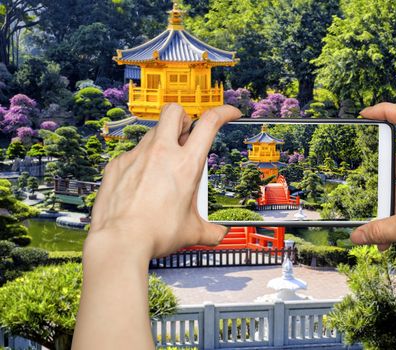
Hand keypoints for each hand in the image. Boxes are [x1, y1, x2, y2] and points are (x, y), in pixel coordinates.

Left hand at [87, 103, 241, 258]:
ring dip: (163, 141)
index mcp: (186, 165)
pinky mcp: (118, 165)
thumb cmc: (154, 234)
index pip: (209, 122)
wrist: (119, 241)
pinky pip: (133, 153)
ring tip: (164, 166)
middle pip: (175, 112)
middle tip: (187, 134)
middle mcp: (161, 153)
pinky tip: (142, 182)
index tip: (229, 113)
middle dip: (184, 117)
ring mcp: (137, 156)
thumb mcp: (192, 231)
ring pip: (153, 132)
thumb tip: (219, 233)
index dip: (223, 112)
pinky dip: (142, 162)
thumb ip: (211, 230)